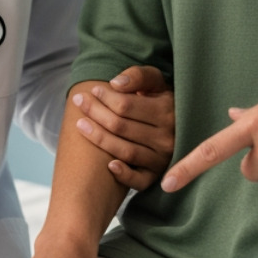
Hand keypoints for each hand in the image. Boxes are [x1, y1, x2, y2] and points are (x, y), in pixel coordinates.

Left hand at [70, 65, 174, 189]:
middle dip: (95, 112)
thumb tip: (116, 84)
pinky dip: (124, 174)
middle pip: (121, 126)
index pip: (126, 105)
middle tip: (78, 101)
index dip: (105, 97)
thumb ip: (138, 76)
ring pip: (125, 150)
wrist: (179, 125)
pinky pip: (139, 180)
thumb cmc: (160, 99)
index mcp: (167, 110)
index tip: (91, 90)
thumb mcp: (156, 81)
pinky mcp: (157, 176)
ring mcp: (163, 158)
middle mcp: (167, 136)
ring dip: (99, 138)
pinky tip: (109, 165)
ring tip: (80, 124)